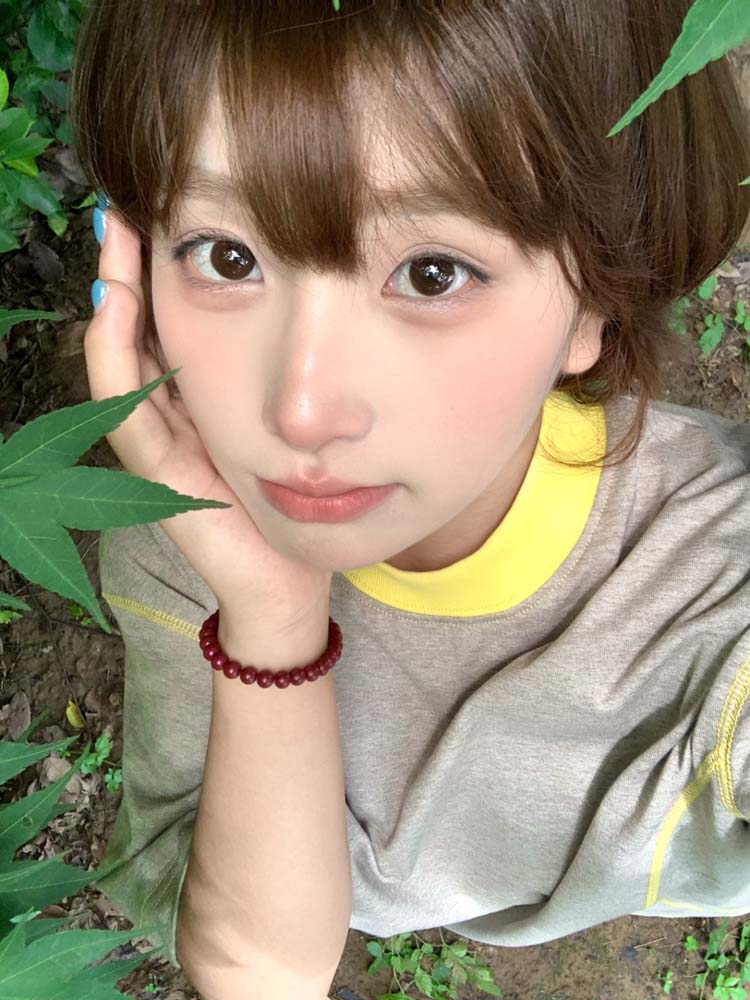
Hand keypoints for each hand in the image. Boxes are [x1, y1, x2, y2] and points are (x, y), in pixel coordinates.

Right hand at [84, 208, 331, 622]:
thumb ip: (282, 369)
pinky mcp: (157, 472)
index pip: (176, 317)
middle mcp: (172, 411)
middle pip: (140, 326)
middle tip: (128, 204)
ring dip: (115, 295)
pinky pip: (127, 409)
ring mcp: (158, 441)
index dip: (166, 265)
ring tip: (116, 237)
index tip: (171, 206)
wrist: (290, 577)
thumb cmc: (297, 499)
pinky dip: (115, 358)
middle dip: (131, 265)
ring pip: (122, 357)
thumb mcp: (292, 419)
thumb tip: (309, 288)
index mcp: (204, 395)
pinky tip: (117, 307)